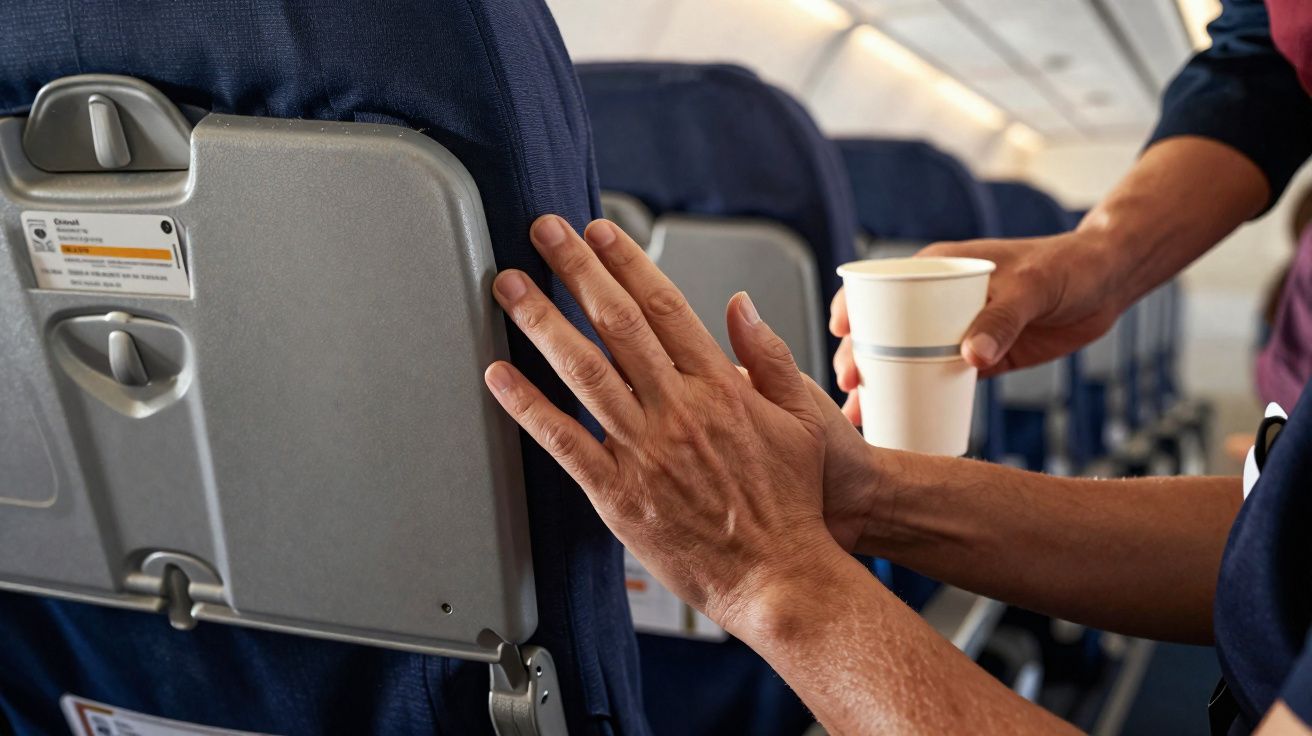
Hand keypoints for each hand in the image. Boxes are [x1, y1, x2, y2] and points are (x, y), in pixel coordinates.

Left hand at [484, 215, 842, 632]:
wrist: (780, 574)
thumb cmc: (792, 503)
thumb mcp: (800, 418)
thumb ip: (767, 357)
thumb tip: (740, 306)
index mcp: (720, 387)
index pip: (664, 307)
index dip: (626, 263)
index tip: (599, 233)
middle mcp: (678, 410)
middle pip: (617, 324)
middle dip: (575, 271)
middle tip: (543, 233)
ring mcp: (645, 450)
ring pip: (583, 372)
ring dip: (541, 322)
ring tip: (510, 286)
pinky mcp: (619, 494)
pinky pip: (563, 441)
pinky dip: (528, 405)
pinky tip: (500, 374)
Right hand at [831, 230, 1124, 423]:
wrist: (1107, 282)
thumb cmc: (1066, 267)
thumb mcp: (1031, 288)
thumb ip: (1001, 319)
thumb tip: (970, 357)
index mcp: (936, 269)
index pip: (878, 287)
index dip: (852, 310)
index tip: (841, 336)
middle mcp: (935, 300)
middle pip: (882, 331)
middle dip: (858, 359)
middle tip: (851, 388)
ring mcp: (953, 330)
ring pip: (904, 359)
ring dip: (880, 385)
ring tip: (862, 416)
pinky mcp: (977, 357)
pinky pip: (936, 378)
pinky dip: (916, 397)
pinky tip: (899, 419)